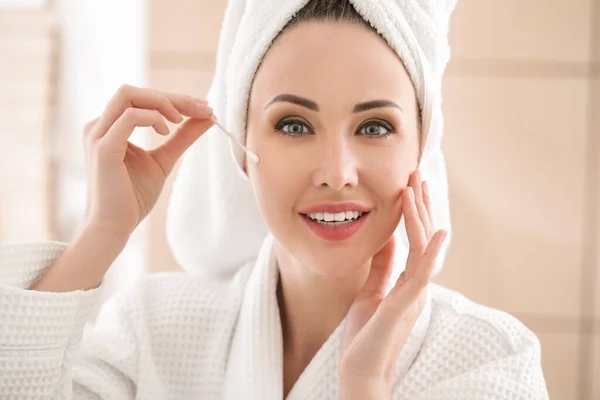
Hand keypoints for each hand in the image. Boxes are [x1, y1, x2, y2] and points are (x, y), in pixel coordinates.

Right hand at [82, 85, 213, 236]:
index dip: (175, 98)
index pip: (141, 98)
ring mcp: (98, 135)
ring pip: (128, 94)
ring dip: (162, 102)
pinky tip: (166, 131)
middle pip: (135, 91)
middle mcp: (99, 125)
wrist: (115, 227)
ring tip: (180, 120)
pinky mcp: (104, 148)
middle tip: (202, 109)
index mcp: (110, 126)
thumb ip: (182, 137)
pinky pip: (129, 117)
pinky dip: (153, 118)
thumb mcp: (165, 159)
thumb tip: (207, 116)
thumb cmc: (134, 196)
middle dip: (173, 97)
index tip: (203, 107)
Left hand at [339, 170, 446, 398]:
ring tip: (415, 187)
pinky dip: (432, 252)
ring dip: (420, 216)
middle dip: (419, 204)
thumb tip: (387, 237)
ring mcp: (414, 294)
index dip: (413, 212)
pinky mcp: (405, 304)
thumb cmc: (364, 336)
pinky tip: (440, 231)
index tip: (410, 185)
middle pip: (421, 237)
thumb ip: (382, 267)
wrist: (359, 370)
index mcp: (407, 282)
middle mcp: (416, 285)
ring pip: (422, 247)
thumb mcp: (371, 291)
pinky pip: (422, 274)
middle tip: (416, 173)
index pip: (413, 239)